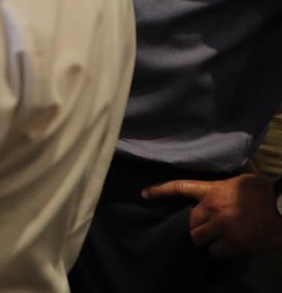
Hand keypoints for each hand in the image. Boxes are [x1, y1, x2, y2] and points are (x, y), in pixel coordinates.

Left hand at [141, 173, 281, 258]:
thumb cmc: (264, 191)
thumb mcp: (244, 177)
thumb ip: (232, 173)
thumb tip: (238, 155)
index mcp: (213, 189)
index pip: (179, 187)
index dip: (159, 190)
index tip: (144, 194)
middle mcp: (212, 208)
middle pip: (187, 222)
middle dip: (191, 227)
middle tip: (198, 229)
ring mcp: (222, 226)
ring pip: (198, 239)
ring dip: (203, 241)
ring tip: (209, 241)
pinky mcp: (234, 243)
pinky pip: (216, 252)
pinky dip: (217, 253)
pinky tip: (222, 251)